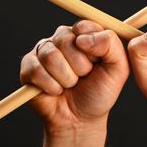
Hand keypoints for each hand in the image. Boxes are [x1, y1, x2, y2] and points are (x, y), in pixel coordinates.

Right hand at [20, 20, 128, 134]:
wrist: (80, 119)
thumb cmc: (99, 93)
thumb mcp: (118, 69)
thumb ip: (112, 45)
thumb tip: (83, 37)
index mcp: (84, 35)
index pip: (83, 26)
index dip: (91, 47)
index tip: (96, 62)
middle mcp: (62, 39)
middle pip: (65, 39)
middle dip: (80, 66)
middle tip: (83, 78)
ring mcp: (43, 51)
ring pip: (50, 56)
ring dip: (66, 78)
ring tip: (70, 85)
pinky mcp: (28, 67)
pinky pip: (36, 70)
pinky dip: (51, 86)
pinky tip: (56, 91)